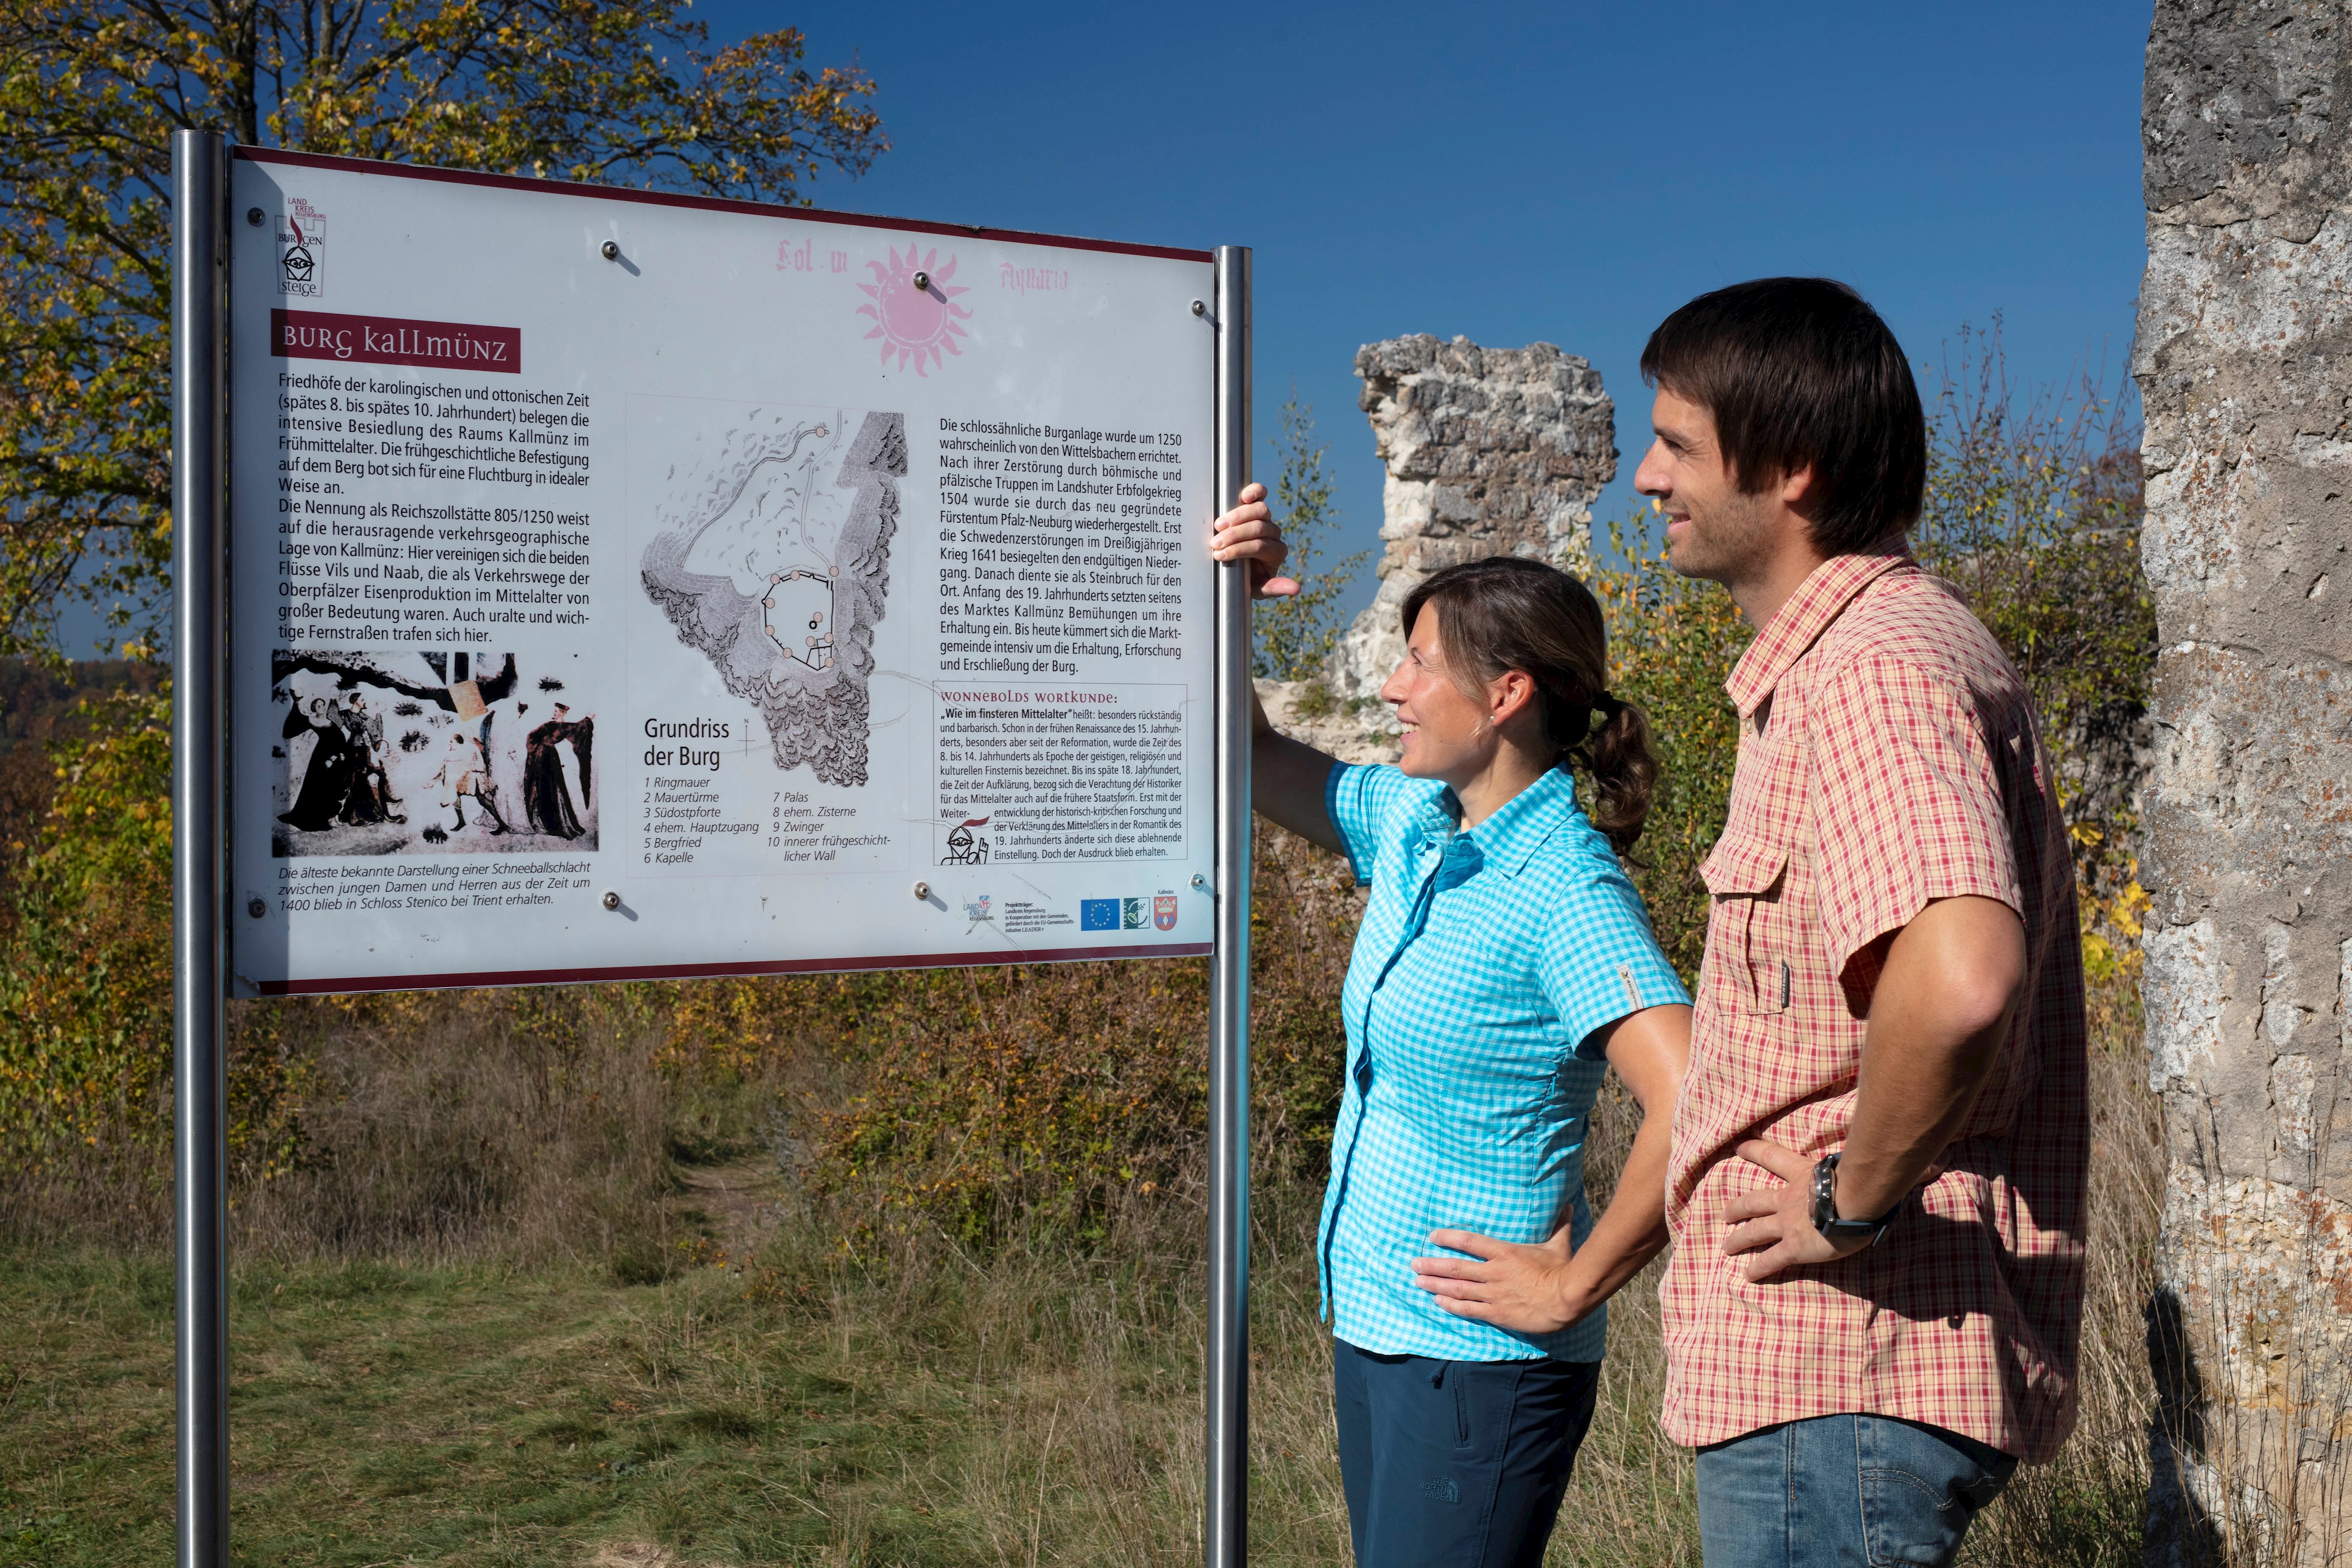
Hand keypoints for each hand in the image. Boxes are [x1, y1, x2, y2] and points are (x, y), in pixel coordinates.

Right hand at [1210, 482, 1298, 599]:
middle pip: (1259, 527)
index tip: (1219, 556)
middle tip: (1215, 543)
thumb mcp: (1258, 589)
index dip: (1239, 549)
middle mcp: (1274, 534)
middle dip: (1235, 535)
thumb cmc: (1247, 580)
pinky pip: (1261, 494)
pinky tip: (1245, 496)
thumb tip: (1296, 589)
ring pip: (1260, 510)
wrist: (1236, 568)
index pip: (1259, 546)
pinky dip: (1255, 492)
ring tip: (1219, 525)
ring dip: (1238, 516)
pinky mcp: (1256, 505)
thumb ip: (1274, 588)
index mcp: (1277, 553)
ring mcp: (1266, 518)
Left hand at [1409, 1227, 1587, 1333]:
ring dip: (1434, 1284)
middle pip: (1455, 1267)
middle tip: (1413, 1263)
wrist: (1567, 1300)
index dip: (1447, 1237)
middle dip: (1432, 1265)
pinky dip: (1450, 1305)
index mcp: (1504, 1252)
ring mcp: (1493, 1293)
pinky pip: (1468, 1309)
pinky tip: (1437, 1301)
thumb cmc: (1563, 1271)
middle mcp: (1493, 1272)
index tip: (1432, 1237)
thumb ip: (1559, 1225)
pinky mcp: (1496, 1313)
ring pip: (1456, 1288)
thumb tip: (1569, 1206)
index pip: (1468, 1241)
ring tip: (1417, 1281)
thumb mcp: (1559, 1245)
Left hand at [1721, 1137, 1871, 1281]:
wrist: (1854, 1200)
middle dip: (1737, 1208)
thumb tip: (1852, 1168)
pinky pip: (1772, 1260)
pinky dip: (1758, 1268)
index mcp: (1802, 1175)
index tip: (1738, 1148)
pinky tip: (1748, 1275)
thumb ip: (1839, 1170)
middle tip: (1724, 1215)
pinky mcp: (1794, 1248)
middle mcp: (1788, 1199)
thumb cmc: (1857, 1181)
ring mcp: (1787, 1224)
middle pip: (1754, 1202)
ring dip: (1738, 1239)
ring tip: (1726, 1247)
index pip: (1773, 1157)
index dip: (1755, 1151)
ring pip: (1755, 1231)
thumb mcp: (1842, 1167)